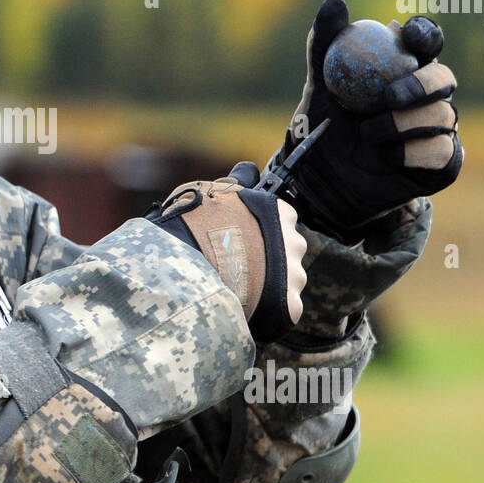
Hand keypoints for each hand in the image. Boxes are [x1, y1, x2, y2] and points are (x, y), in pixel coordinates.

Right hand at [147, 166, 307, 339]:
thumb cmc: (193, 226)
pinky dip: (267, 312)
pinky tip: (243, 306)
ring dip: (267, 287)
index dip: (258, 232)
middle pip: (286, 252)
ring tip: (235, 290)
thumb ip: (236, 185)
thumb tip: (248, 170)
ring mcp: (295, 275)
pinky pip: (282, 310)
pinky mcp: (290, 306)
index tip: (239, 240)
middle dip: (266, 260)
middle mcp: (295, 241)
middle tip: (235, 267)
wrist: (188, 267)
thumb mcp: (210, 193)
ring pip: (286, 282)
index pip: (280, 221)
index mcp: (280, 212)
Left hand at [285, 0, 462, 239]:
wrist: (320, 179)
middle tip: (389, 97)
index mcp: (404, 70)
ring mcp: (438, 130)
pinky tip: (386, 156)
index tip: (407, 36)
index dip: (424, 34)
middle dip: (420, 85)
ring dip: (403, 125)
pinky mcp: (443, 163)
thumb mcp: (317, 85)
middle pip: (445, 77)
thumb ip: (325, 44)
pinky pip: (442, 150)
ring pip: (443, 115)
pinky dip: (411, 152)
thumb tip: (335, 1)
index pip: (426, 42)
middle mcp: (427, 98)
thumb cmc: (320, 129)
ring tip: (369, 136)